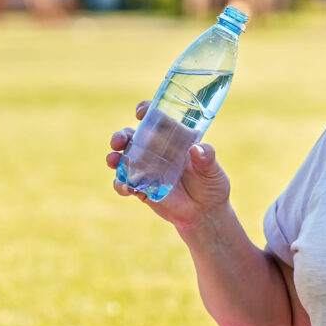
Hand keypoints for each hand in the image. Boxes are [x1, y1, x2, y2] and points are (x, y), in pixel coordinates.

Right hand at [107, 100, 231, 229]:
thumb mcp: (213, 171)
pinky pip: (125, 184)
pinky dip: (121, 184)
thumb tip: (196, 149)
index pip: (156, 120)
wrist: (205, 214)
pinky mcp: (141, 188)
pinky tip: (126, 187)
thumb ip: (207, 159)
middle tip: (118, 141)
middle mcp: (156, 151)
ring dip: (114, 157)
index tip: (140, 113)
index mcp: (173, 139)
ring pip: (123, 159)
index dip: (146, 112)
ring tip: (113, 160)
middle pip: (133, 137)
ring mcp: (146, 169)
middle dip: (121, 136)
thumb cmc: (211, 186)